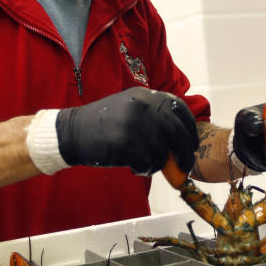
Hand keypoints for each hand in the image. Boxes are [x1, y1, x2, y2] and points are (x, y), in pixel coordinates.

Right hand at [55, 87, 198, 174]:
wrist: (72, 133)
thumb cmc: (104, 126)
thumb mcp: (131, 111)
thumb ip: (156, 120)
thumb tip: (184, 144)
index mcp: (145, 95)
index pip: (179, 109)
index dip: (190, 128)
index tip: (192, 144)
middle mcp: (142, 105)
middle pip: (176, 132)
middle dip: (184, 153)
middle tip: (184, 166)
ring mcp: (133, 122)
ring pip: (162, 152)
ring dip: (157, 165)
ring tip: (144, 165)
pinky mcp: (124, 142)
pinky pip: (147, 162)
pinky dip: (144, 169)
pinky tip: (133, 167)